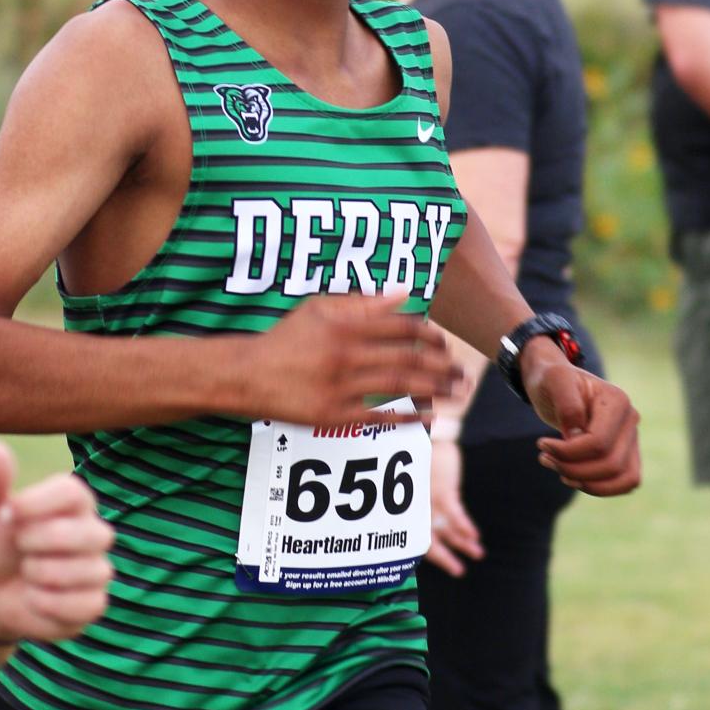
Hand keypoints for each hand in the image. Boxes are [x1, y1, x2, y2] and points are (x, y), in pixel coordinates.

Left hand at [0, 443, 113, 657]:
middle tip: (19, 547)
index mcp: (74, 501)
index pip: (72, 493)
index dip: (36, 504)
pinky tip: (35, 598)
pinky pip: (80, 604)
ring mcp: (98, 568)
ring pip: (80, 571)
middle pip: (79, 534)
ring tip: (27, 573)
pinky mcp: (94, 603)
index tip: (6, 513)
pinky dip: (46, 604)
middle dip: (35, 543)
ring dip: (38, 575)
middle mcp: (94, 531)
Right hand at [245, 294, 460, 425]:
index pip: (401, 326)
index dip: (429, 335)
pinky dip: (406, 417)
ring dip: (435, 390)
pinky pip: (378, 416)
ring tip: (457, 393)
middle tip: (463, 373)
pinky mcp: (333, 414)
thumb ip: (362, 301)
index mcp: (345, 324)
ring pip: (399, 386)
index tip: (443, 344)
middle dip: (442, 366)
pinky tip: (427, 417)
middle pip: (408, 358)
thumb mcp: (318, 308)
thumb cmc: (286, 339)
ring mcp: (340, 386)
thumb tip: (403, 292)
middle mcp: (346, 353)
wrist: (246, 375)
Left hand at [425, 439, 484, 576]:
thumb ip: (423, 496)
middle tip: (459, 572)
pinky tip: (475, 536)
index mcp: (411, 508)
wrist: (427, 434)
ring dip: (463, 543)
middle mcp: (417, 508)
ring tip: (478, 554)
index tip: (443, 562)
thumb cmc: (420, 455)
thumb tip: (430, 511)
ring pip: (447, 529)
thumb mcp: (417, 478)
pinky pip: (455, 513)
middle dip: (446, 557)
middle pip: (430, 540)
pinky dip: (465, 526)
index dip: (430, 551)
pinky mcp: (443, 490)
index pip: (417, 536)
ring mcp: (430, 500)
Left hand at [522, 352, 640, 496]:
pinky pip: (625, 482)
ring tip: (557, 468)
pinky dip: (599, 487)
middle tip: (544, 457)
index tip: (541, 444)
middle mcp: (631, 419)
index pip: (598, 442)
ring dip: (587, 482)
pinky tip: (572, 477)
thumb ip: (567, 404)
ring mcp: (632, 437)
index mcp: (617, 401)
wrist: (556, 384)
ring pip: (623, 479)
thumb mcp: (554, 381)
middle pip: (611, 464)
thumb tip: (576, 436)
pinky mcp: (627, 452)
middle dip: (572, 468)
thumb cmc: (553, 380)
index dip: (568, 452)